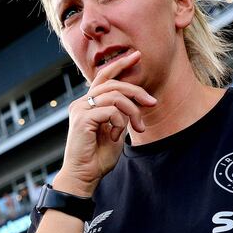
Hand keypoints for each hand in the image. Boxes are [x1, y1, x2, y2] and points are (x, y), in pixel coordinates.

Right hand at [57, 50, 154, 194]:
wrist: (84, 176)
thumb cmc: (98, 158)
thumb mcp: (115, 131)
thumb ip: (120, 115)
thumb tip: (132, 104)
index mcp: (88, 105)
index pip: (103, 77)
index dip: (120, 65)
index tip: (137, 56)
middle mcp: (81, 104)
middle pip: (113, 84)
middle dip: (137, 91)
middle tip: (152, 103)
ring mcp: (80, 110)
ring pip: (115, 96)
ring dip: (132, 111)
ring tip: (138, 127)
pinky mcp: (82, 119)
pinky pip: (110, 111)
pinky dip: (120, 122)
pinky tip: (117, 135)